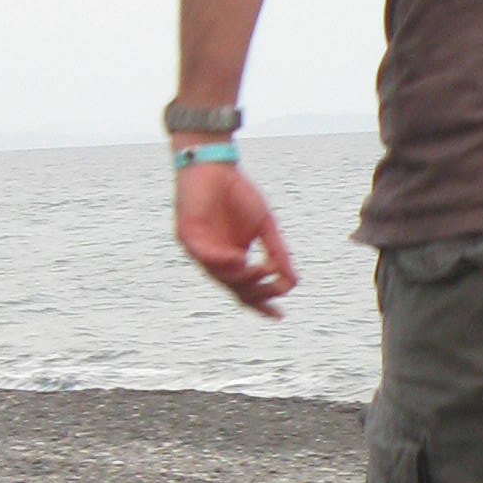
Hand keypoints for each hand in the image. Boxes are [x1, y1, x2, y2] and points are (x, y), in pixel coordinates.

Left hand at [173, 160, 297, 316]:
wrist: (213, 166)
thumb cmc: (237, 193)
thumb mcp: (265, 225)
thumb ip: (278, 251)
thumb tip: (294, 280)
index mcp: (235, 259)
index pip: (248, 290)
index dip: (263, 304)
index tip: (280, 316)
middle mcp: (217, 261)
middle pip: (237, 289)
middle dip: (258, 292)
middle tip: (276, 287)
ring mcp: (202, 251)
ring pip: (222, 277)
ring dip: (244, 277)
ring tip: (263, 270)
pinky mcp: (188, 237)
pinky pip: (205, 256)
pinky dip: (222, 260)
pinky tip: (239, 259)